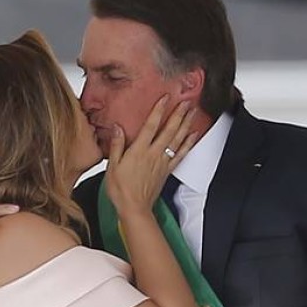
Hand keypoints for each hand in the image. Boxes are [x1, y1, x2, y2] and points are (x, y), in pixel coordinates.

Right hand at [104, 97, 198, 216]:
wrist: (134, 207)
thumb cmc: (121, 189)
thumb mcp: (112, 166)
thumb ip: (117, 145)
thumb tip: (117, 127)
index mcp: (139, 151)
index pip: (150, 126)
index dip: (159, 111)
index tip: (165, 98)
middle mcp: (154, 154)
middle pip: (169, 130)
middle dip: (178, 114)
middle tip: (186, 101)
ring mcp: (163, 162)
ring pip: (177, 140)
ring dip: (186, 125)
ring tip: (192, 112)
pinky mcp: (168, 170)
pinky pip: (181, 154)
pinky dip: (188, 144)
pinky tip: (193, 135)